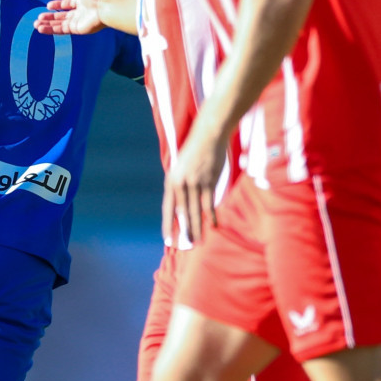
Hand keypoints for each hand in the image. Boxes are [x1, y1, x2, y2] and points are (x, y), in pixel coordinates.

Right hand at [34, 0, 105, 35]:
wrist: (103, 7)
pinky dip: (51, 30)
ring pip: (59, 25)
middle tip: (38, 18)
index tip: (48, 6)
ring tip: (36, 25)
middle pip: (61, 17)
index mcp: (81, 3)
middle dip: (49, 18)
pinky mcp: (76, 29)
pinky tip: (41, 29)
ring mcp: (78, 22)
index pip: (67, 4)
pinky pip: (61, 30)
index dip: (57, 5)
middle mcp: (79, 13)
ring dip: (48, 25)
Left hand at [163, 121, 227, 243]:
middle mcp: (182, 183)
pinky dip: (212, 216)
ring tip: (198, 240)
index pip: (168, 208)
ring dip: (197, 227)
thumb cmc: (195, 151)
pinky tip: (213, 225)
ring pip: (196, 211)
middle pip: (182, 213)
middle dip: (185, 230)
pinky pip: (209, 204)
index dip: (167, 224)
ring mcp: (196, 183)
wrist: (208, 135)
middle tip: (187, 244)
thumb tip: (182, 207)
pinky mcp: (210, 182)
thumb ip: (180, 186)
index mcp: (171, 180)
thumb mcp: (180, 168)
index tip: (167, 238)